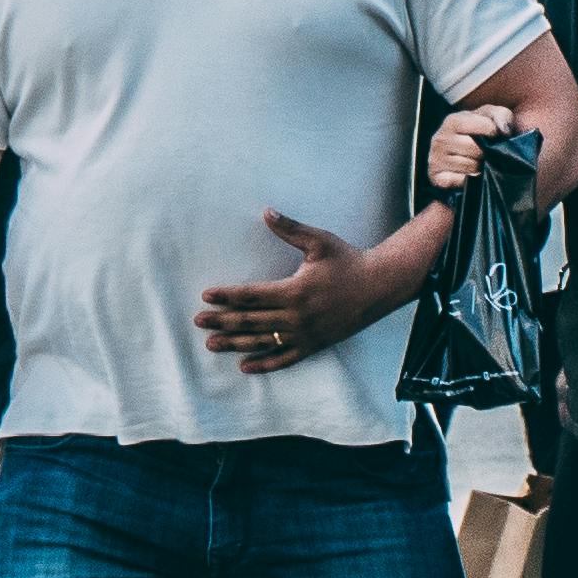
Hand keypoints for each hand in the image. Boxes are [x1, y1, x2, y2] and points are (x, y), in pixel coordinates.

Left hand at [197, 208, 414, 373]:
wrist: (379, 287)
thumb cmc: (348, 260)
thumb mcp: (319, 241)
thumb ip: (290, 229)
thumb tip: (266, 212)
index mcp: (295, 291)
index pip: (252, 295)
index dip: (227, 296)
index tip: (206, 296)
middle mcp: (297, 316)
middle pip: (251, 320)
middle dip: (223, 321)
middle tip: (198, 321)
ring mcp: (305, 334)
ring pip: (263, 342)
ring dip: (235, 343)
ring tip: (211, 344)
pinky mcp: (314, 345)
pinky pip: (285, 359)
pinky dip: (264, 364)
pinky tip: (245, 366)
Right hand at [423, 103, 516, 192]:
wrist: (464, 153)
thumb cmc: (479, 131)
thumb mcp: (490, 117)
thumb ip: (501, 115)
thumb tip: (503, 130)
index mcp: (453, 121)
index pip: (484, 127)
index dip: (496, 133)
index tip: (499, 136)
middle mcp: (440, 139)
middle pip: (476, 149)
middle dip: (487, 153)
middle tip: (488, 153)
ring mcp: (435, 159)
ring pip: (470, 167)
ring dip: (480, 167)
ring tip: (480, 163)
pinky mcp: (437, 178)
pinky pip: (460, 181)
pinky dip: (469, 180)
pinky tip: (470, 175)